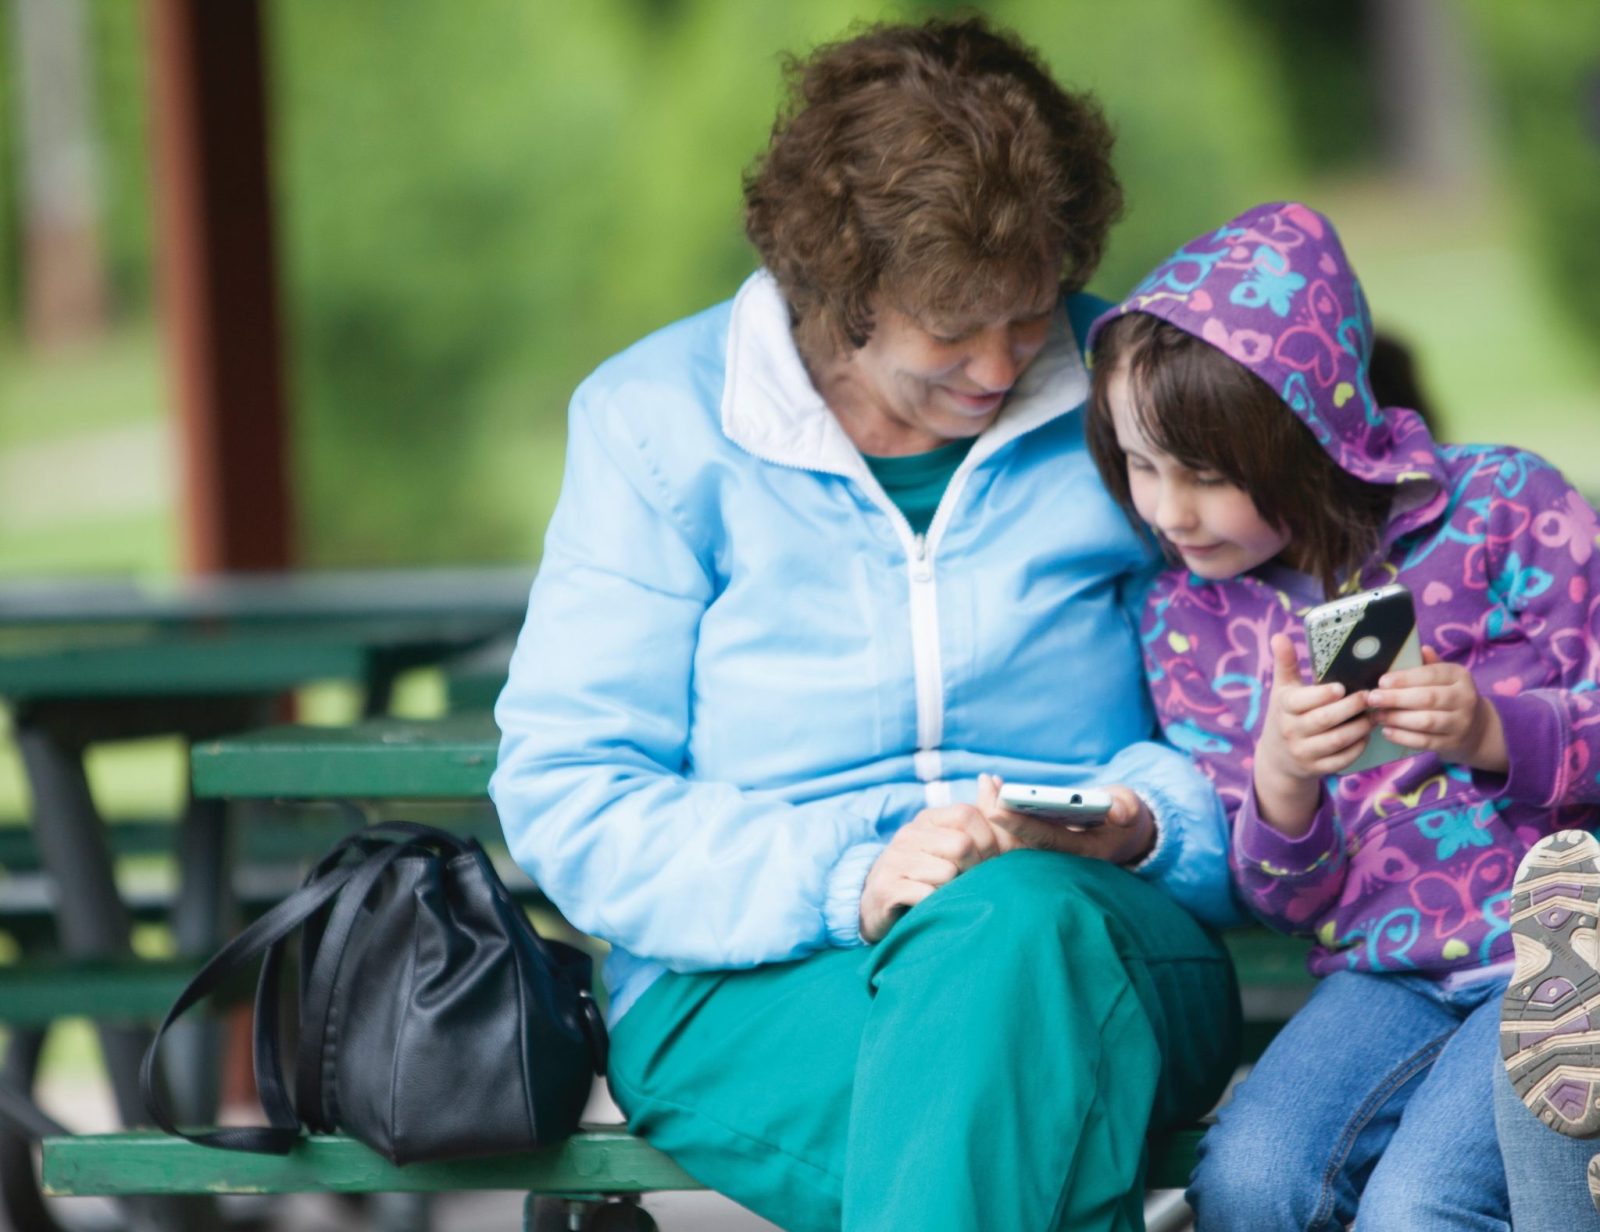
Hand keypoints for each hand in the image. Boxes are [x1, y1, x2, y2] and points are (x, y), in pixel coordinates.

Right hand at [859, 802, 999, 942]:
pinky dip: (936, 906)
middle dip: (974, 869)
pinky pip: (927, 896)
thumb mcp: (951, 843)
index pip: (967, 814)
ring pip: (947, 873)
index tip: (990, 862)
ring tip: (946, 896)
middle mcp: (909, 834)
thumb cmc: (927, 875)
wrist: (879, 907)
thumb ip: (979, 815)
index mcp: (928, 819)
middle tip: (969, 883)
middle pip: (962, 845)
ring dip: (954, 891)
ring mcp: (895, 860)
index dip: (989, 841)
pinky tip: (930, 907)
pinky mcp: (886, 888)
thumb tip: (991, 778)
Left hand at [976, 773, 1155, 866]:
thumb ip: (1126, 809)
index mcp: (1082, 851)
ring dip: (1000, 807)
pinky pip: (1019, 826)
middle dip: (1002, 814)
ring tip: (987, 780)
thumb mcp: (1132, 810)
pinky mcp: (1044, 840)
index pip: (1045, 838)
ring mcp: (1050, 849)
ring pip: (1017, 833)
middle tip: (986, 785)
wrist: (1126, 834)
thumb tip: (1117, 811)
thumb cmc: (1127, 818)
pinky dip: (1007, 807)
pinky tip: (994, 785)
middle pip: (1023, 838)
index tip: (997, 809)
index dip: (1020, 824)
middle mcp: (1061, 855)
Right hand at [1253, 633, 1373, 834]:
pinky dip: (1357, 747)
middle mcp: (1291, 731)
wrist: (1278, 756)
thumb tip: (1278, 636)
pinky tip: (1366, 735)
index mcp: (1284, 707)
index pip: (1301, 701)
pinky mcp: (1317, 768)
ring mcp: (1304, 752)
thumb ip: (1285, 663)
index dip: (1322, 695)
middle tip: (1368, 696)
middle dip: (1350, 708)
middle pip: (1324, 720)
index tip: (1341, 687)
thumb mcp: (1283, 689)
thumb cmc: (1287, 714)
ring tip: (1373, 715)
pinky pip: (1342, 759)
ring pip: (1337, 740)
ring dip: (1359, 728)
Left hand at [1366, 646, 1507, 772]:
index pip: (1431, 674)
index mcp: (1460, 676)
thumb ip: (1430, 664)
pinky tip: (1387, 732)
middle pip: (1428, 698)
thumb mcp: (1445, 677)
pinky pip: (1425, 741)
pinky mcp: (1453, 743)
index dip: (1405, 678)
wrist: (1476, 728)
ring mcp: (1461, 723)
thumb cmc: (1449, 696)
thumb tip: (1420, 648)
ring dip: (1397, 719)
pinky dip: (1403, 737)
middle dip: (1396, 698)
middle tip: (1372, 699)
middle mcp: (1465, 698)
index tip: (1381, 681)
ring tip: (1377, 716)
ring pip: (1426, 721)